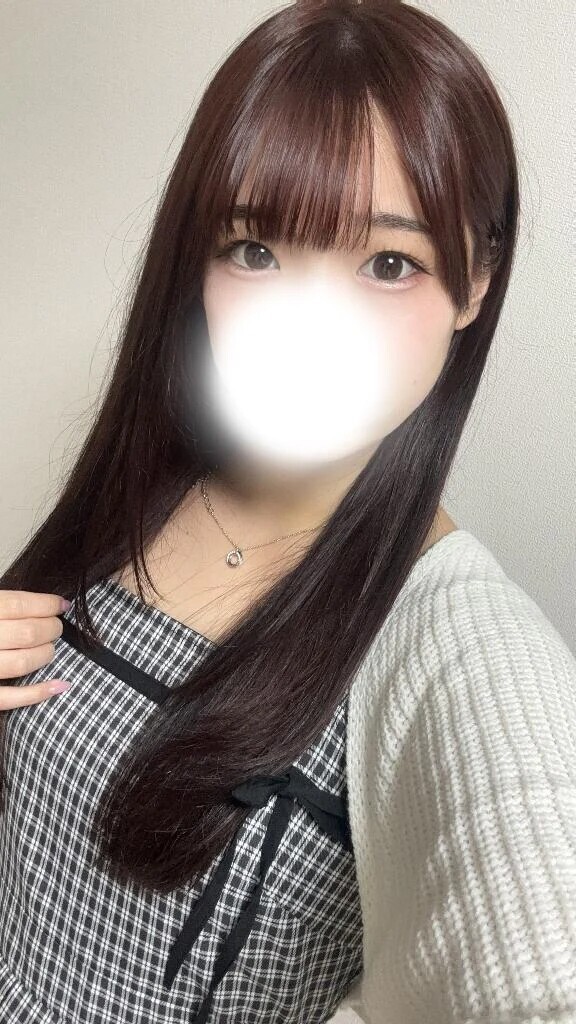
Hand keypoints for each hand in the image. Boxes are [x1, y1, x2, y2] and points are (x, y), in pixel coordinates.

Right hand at [0, 590, 71, 708]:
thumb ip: (3, 605)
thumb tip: (45, 605)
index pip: (19, 605)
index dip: (47, 604)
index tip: (63, 605)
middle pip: (28, 632)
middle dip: (51, 629)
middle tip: (56, 628)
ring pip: (22, 663)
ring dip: (45, 655)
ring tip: (49, 650)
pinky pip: (10, 698)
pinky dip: (38, 693)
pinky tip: (62, 685)